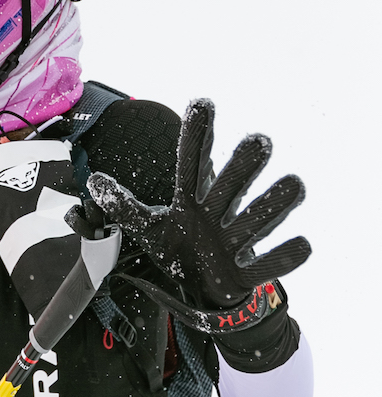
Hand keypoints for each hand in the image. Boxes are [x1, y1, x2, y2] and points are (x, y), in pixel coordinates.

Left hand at [87, 98, 310, 309]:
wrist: (204, 293)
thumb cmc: (180, 251)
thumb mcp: (148, 228)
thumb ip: (124, 206)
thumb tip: (94, 181)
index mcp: (190, 202)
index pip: (191, 163)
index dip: (197, 136)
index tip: (202, 103)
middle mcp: (217, 214)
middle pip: (231, 184)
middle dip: (243, 166)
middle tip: (258, 141)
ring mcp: (235, 242)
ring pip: (259, 217)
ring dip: (275, 203)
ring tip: (295, 184)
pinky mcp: (247, 273)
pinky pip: (270, 263)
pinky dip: (286, 256)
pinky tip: (302, 245)